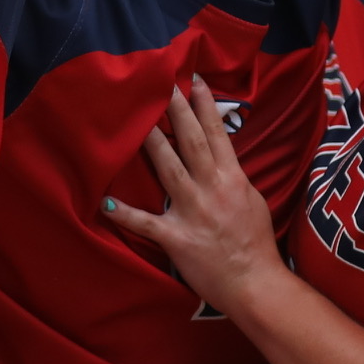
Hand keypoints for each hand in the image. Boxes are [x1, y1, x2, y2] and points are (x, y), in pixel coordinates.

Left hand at [102, 78, 285, 311]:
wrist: (255, 283)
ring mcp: (193, 212)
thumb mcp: (253, 201)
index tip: (194, 80)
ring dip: (151, 144)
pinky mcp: (176, 237)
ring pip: (168, 169)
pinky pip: (146, 223)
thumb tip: (223, 161)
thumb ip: (235, 179)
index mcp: (233, 179)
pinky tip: (106, 203)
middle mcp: (212, 189)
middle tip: (161, 84)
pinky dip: (126, 215)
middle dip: (176, 111)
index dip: (206, 106)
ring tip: (135, 120)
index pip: (217, 135)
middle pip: (191, 142)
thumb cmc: (257, 244)